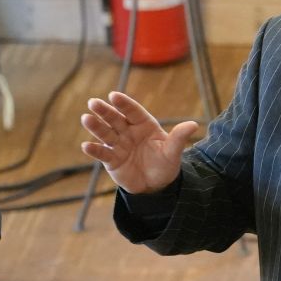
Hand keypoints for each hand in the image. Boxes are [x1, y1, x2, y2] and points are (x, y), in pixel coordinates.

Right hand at [80, 91, 199, 194]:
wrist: (156, 185)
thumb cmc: (165, 163)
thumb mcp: (173, 152)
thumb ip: (179, 138)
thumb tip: (194, 125)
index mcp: (144, 124)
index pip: (132, 111)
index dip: (123, 103)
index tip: (114, 96)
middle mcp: (128, 131)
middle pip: (115, 119)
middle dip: (105, 111)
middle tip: (93, 102)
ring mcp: (118, 145)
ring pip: (105, 133)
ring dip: (96, 126)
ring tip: (86, 118)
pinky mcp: (111, 160)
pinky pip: (102, 153)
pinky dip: (94, 149)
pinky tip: (86, 145)